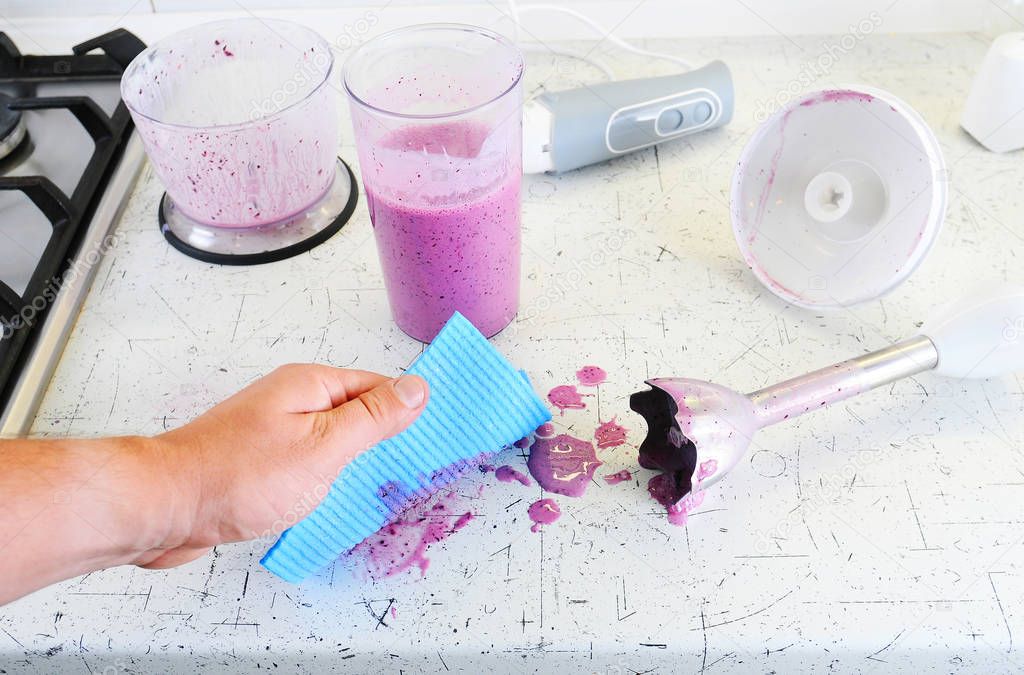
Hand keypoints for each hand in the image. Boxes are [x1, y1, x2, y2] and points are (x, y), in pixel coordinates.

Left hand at [134, 365, 428, 568]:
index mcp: (311, 385)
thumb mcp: (324, 446)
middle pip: (356, 412)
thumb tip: (417, 388)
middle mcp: (292, 401)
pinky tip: (336, 503)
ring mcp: (273, 432)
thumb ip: (373, 418)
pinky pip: (308, 464)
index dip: (410, 408)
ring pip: (333, 442)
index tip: (441, 430)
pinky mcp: (258, 464)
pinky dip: (327, 481)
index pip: (378, 386)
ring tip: (384, 488)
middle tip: (418, 467)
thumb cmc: (238, 477)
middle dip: (387, 437)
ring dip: (357, 463)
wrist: (164, 508)